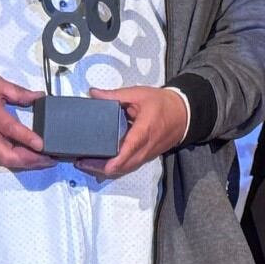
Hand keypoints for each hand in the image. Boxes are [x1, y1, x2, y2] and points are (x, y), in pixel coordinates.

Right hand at [0, 75, 53, 170]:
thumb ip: (19, 92)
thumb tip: (39, 96)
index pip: (11, 130)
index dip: (27, 138)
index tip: (42, 145)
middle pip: (9, 156)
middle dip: (30, 161)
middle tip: (50, 159)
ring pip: (7, 161)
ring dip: (27, 164)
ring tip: (45, 162)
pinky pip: (2, 159)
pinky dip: (18, 162)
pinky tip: (31, 160)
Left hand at [74, 85, 188, 178]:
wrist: (184, 113)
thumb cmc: (162, 104)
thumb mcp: (138, 94)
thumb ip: (114, 95)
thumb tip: (93, 93)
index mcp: (143, 132)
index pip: (126, 152)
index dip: (111, 162)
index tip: (93, 163)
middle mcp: (145, 148)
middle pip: (121, 167)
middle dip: (100, 168)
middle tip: (80, 161)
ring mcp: (146, 155)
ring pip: (124, 170)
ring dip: (105, 170)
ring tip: (86, 163)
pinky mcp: (146, 157)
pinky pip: (129, 166)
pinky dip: (114, 167)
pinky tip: (100, 162)